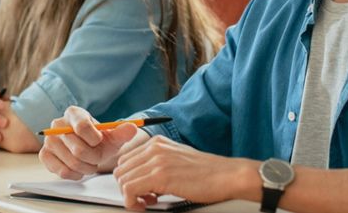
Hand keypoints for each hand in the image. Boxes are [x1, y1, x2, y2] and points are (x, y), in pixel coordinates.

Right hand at [39, 106, 144, 178]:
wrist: (87, 148)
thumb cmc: (99, 140)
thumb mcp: (113, 135)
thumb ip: (123, 132)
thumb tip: (133, 128)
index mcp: (74, 113)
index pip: (83, 127)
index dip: (95, 139)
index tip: (99, 141)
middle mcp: (57, 124)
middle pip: (78, 149)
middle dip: (94, 157)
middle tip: (97, 157)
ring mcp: (49, 140)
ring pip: (72, 162)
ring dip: (86, 167)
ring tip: (90, 162)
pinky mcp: (44, 155)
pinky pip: (62, 171)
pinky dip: (75, 174)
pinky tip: (79, 169)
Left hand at [113, 135, 259, 210]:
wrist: (227, 176)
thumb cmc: (207, 173)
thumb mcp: (177, 160)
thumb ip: (157, 164)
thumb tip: (140, 179)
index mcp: (157, 142)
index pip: (125, 160)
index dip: (129, 178)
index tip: (141, 190)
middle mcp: (154, 148)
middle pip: (121, 170)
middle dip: (127, 188)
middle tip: (144, 198)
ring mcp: (157, 160)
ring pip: (122, 180)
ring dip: (130, 196)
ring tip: (148, 202)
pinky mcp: (160, 176)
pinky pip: (129, 190)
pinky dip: (133, 202)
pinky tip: (146, 205)